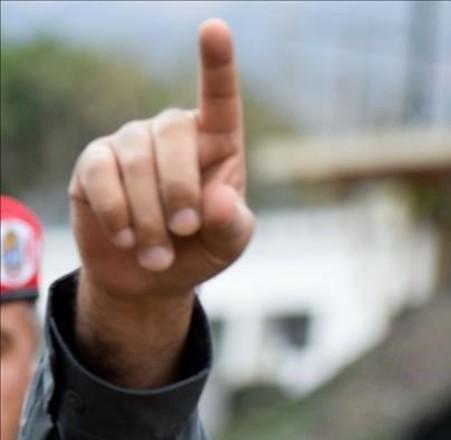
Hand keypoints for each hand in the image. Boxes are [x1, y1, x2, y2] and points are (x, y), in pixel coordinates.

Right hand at [69, 18, 253, 302]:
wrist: (151, 277)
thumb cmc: (201, 248)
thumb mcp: (230, 244)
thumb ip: (232, 224)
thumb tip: (218, 200)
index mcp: (217, 142)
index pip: (219, 98)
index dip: (217, 63)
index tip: (216, 28)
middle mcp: (173, 132)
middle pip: (173, 136)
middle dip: (180, 191)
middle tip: (185, 231)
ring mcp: (131, 142)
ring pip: (136, 163)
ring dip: (150, 217)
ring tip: (158, 255)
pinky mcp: (95, 162)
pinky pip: (101, 175)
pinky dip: (117, 212)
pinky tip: (127, 238)